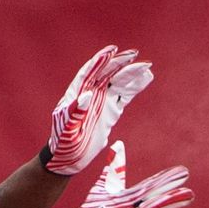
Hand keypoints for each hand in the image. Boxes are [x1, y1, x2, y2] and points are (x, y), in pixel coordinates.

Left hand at [43, 45, 153, 177]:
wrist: (69, 157)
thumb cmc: (62, 143)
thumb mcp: (66, 128)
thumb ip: (74, 112)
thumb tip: (86, 95)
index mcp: (77, 93)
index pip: (89, 72)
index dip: (100, 61)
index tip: (112, 51)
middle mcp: (91, 93)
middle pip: (107, 73)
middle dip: (120, 63)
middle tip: (135, 54)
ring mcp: (102, 101)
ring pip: (119, 83)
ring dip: (131, 73)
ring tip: (146, 66)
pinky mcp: (111, 111)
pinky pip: (125, 96)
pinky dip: (135, 87)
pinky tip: (146, 78)